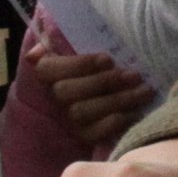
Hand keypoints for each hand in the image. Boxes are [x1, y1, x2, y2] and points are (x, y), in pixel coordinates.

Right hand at [28, 33, 156, 146]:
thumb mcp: (80, 44)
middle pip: (66, 93)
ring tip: (144, 90)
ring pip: (82, 112)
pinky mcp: (84, 136)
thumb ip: (59, 40)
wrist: (110, 89)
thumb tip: (33, 54)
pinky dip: (118, 122)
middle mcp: (54, 97)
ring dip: (117, 101)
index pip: (48, 68)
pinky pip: (96, 133)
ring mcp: (68, 119)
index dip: (79, 65)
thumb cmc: (96, 61)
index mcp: (49, 71)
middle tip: (134, 75)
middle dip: (103, 83)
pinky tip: (137, 110)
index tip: (108, 59)